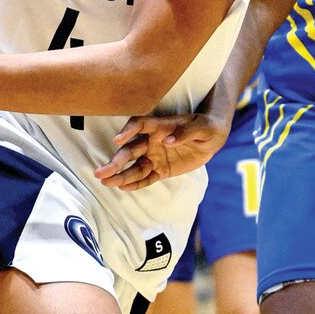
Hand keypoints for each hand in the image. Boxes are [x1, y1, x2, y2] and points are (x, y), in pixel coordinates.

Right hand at [94, 111, 228, 191]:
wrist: (213, 138)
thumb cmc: (207, 127)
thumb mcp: (202, 128)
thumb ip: (186, 133)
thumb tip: (168, 141)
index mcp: (160, 126)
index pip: (139, 125)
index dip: (127, 131)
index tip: (117, 140)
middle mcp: (152, 141)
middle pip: (130, 150)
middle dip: (116, 161)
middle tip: (101, 172)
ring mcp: (155, 156)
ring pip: (134, 166)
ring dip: (121, 175)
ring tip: (106, 182)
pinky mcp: (161, 169)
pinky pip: (147, 178)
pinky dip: (136, 183)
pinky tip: (123, 188)